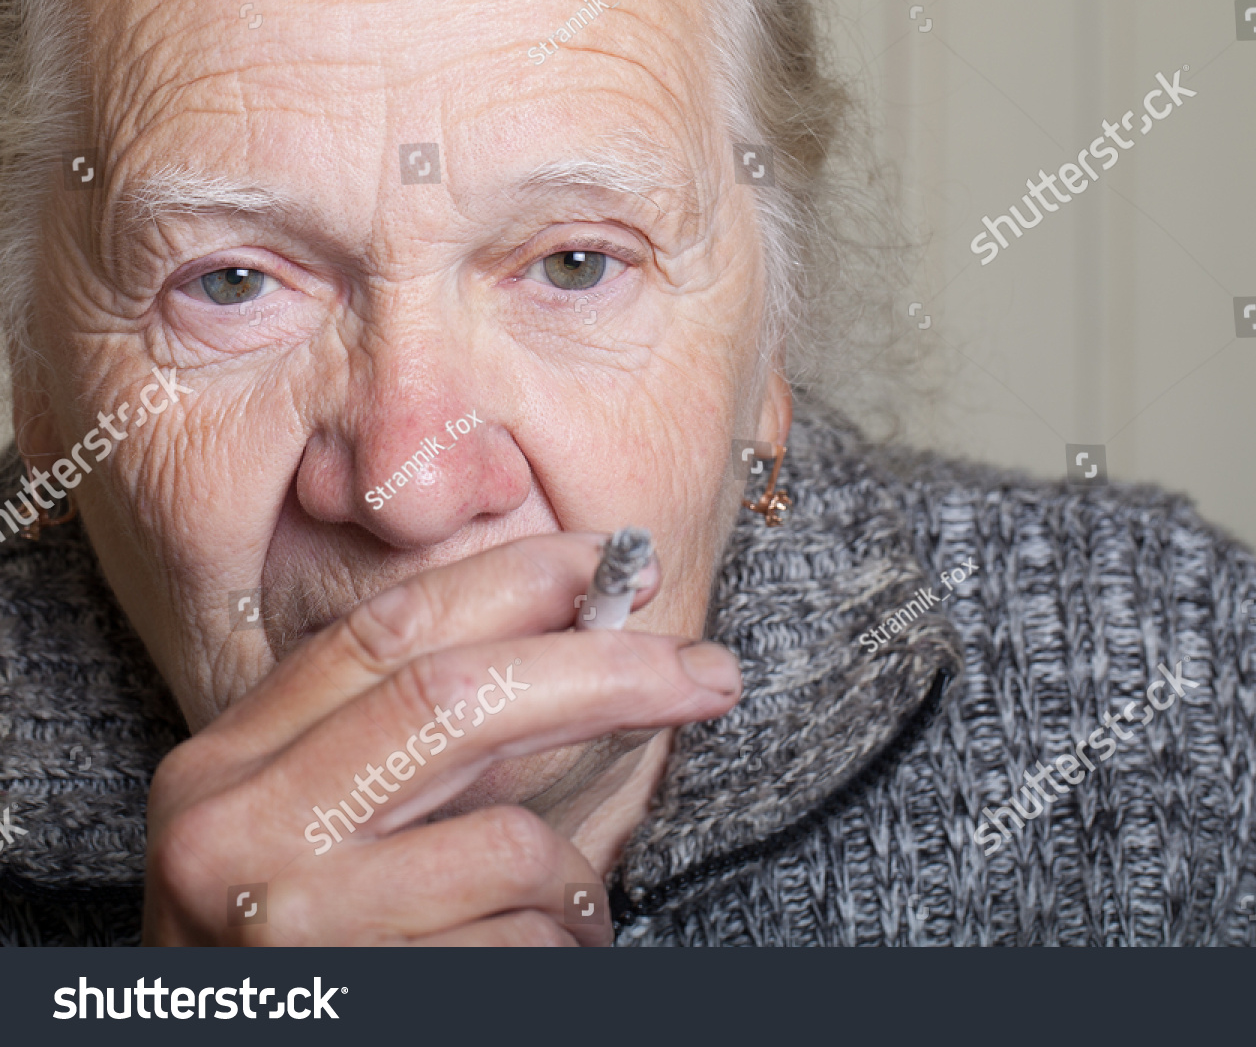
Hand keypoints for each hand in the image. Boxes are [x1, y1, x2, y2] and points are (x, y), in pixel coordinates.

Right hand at [141, 533, 740, 944]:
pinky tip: (541, 966)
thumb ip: (413, 739)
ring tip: (572, 916)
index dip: (521, 579)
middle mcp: (234, 830)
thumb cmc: (320, 949)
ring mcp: (286, 924)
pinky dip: (561, 951)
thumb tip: (593, 626)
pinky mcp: (361, 1001)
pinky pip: (523, 947)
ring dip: (578, 880)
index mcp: (231, 762)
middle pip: (456, 700)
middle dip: (609, 673)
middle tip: (712, 671)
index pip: (390, 630)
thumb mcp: (323, 827)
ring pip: (510, 847)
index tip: (624, 566)